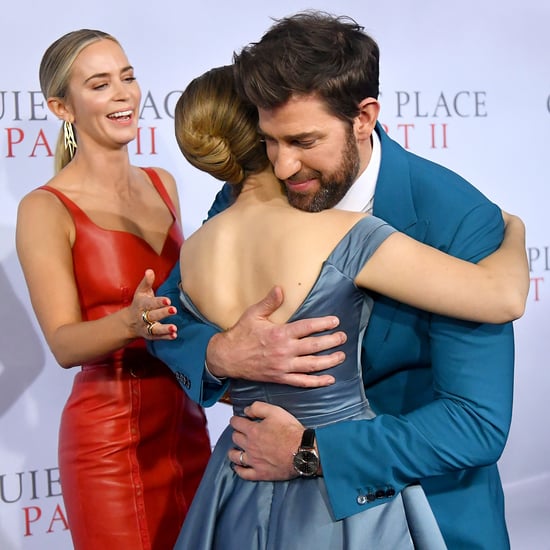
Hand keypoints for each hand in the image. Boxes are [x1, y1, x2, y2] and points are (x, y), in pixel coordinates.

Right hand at [128, 269, 177, 339]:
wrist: (129, 321)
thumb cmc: (139, 303)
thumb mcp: (141, 291)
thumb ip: (147, 282)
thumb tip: (150, 271)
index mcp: (142, 304)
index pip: (150, 303)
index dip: (159, 302)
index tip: (168, 300)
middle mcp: (143, 316)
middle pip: (153, 315)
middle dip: (163, 313)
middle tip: (174, 310)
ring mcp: (146, 327)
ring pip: (155, 329)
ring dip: (165, 329)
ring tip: (174, 328)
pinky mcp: (150, 336)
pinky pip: (158, 337)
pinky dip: (166, 337)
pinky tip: (174, 336)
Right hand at [206, 286, 345, 386]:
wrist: (227, 357)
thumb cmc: (240, 334)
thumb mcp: (253, 314)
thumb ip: (269, 302)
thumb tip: (280, 288)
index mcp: (280, 333)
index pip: (307, 327)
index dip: (323, 324)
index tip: (335, 321)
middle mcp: (284, 350)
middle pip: (314, 346)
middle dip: (331, 341)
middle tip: (343, 337)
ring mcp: (283, 366)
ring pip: (312, 365)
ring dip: (329, 361)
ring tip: (341, 356)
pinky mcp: (280, 378)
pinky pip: (302, 381)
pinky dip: (317, 382)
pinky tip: (329, 379)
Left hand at [228, 401, 302, 479]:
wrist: (303, 451)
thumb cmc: (291, 432)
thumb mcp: (275, 411)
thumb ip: (258, 408)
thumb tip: (246, 410)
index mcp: (253, 431)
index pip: (236, 423)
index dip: (235, 420)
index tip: (236, 420)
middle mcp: (250, 446)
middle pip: (235, 438)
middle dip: (237, 433)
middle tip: (241, 432)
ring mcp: (254, 461)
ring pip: (235, 456)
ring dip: (233, 452)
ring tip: (235, 449)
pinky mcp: (261, 473)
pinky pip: (244, 474)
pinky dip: (238, 470)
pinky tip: (238, 467)